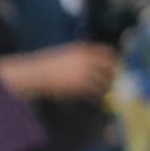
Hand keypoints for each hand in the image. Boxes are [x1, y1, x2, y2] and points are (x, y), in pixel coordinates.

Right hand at [0, 43, 119, 101]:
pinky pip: (96, 94)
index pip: (108, 53)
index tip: (114, 67)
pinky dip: (97, 98)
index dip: (114, 61)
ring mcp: (85, 75)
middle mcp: (87, 61)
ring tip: (101, 92)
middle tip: (109, 82)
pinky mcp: (81, 89)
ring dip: (105, 88)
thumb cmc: (48, 64)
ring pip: (105, 83)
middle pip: (110, 69)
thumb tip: (98, 61)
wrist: (35, 76)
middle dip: (111, 76)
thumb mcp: (67, 53)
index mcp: (83, 50)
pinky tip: (93, 100)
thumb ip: (82, 55)